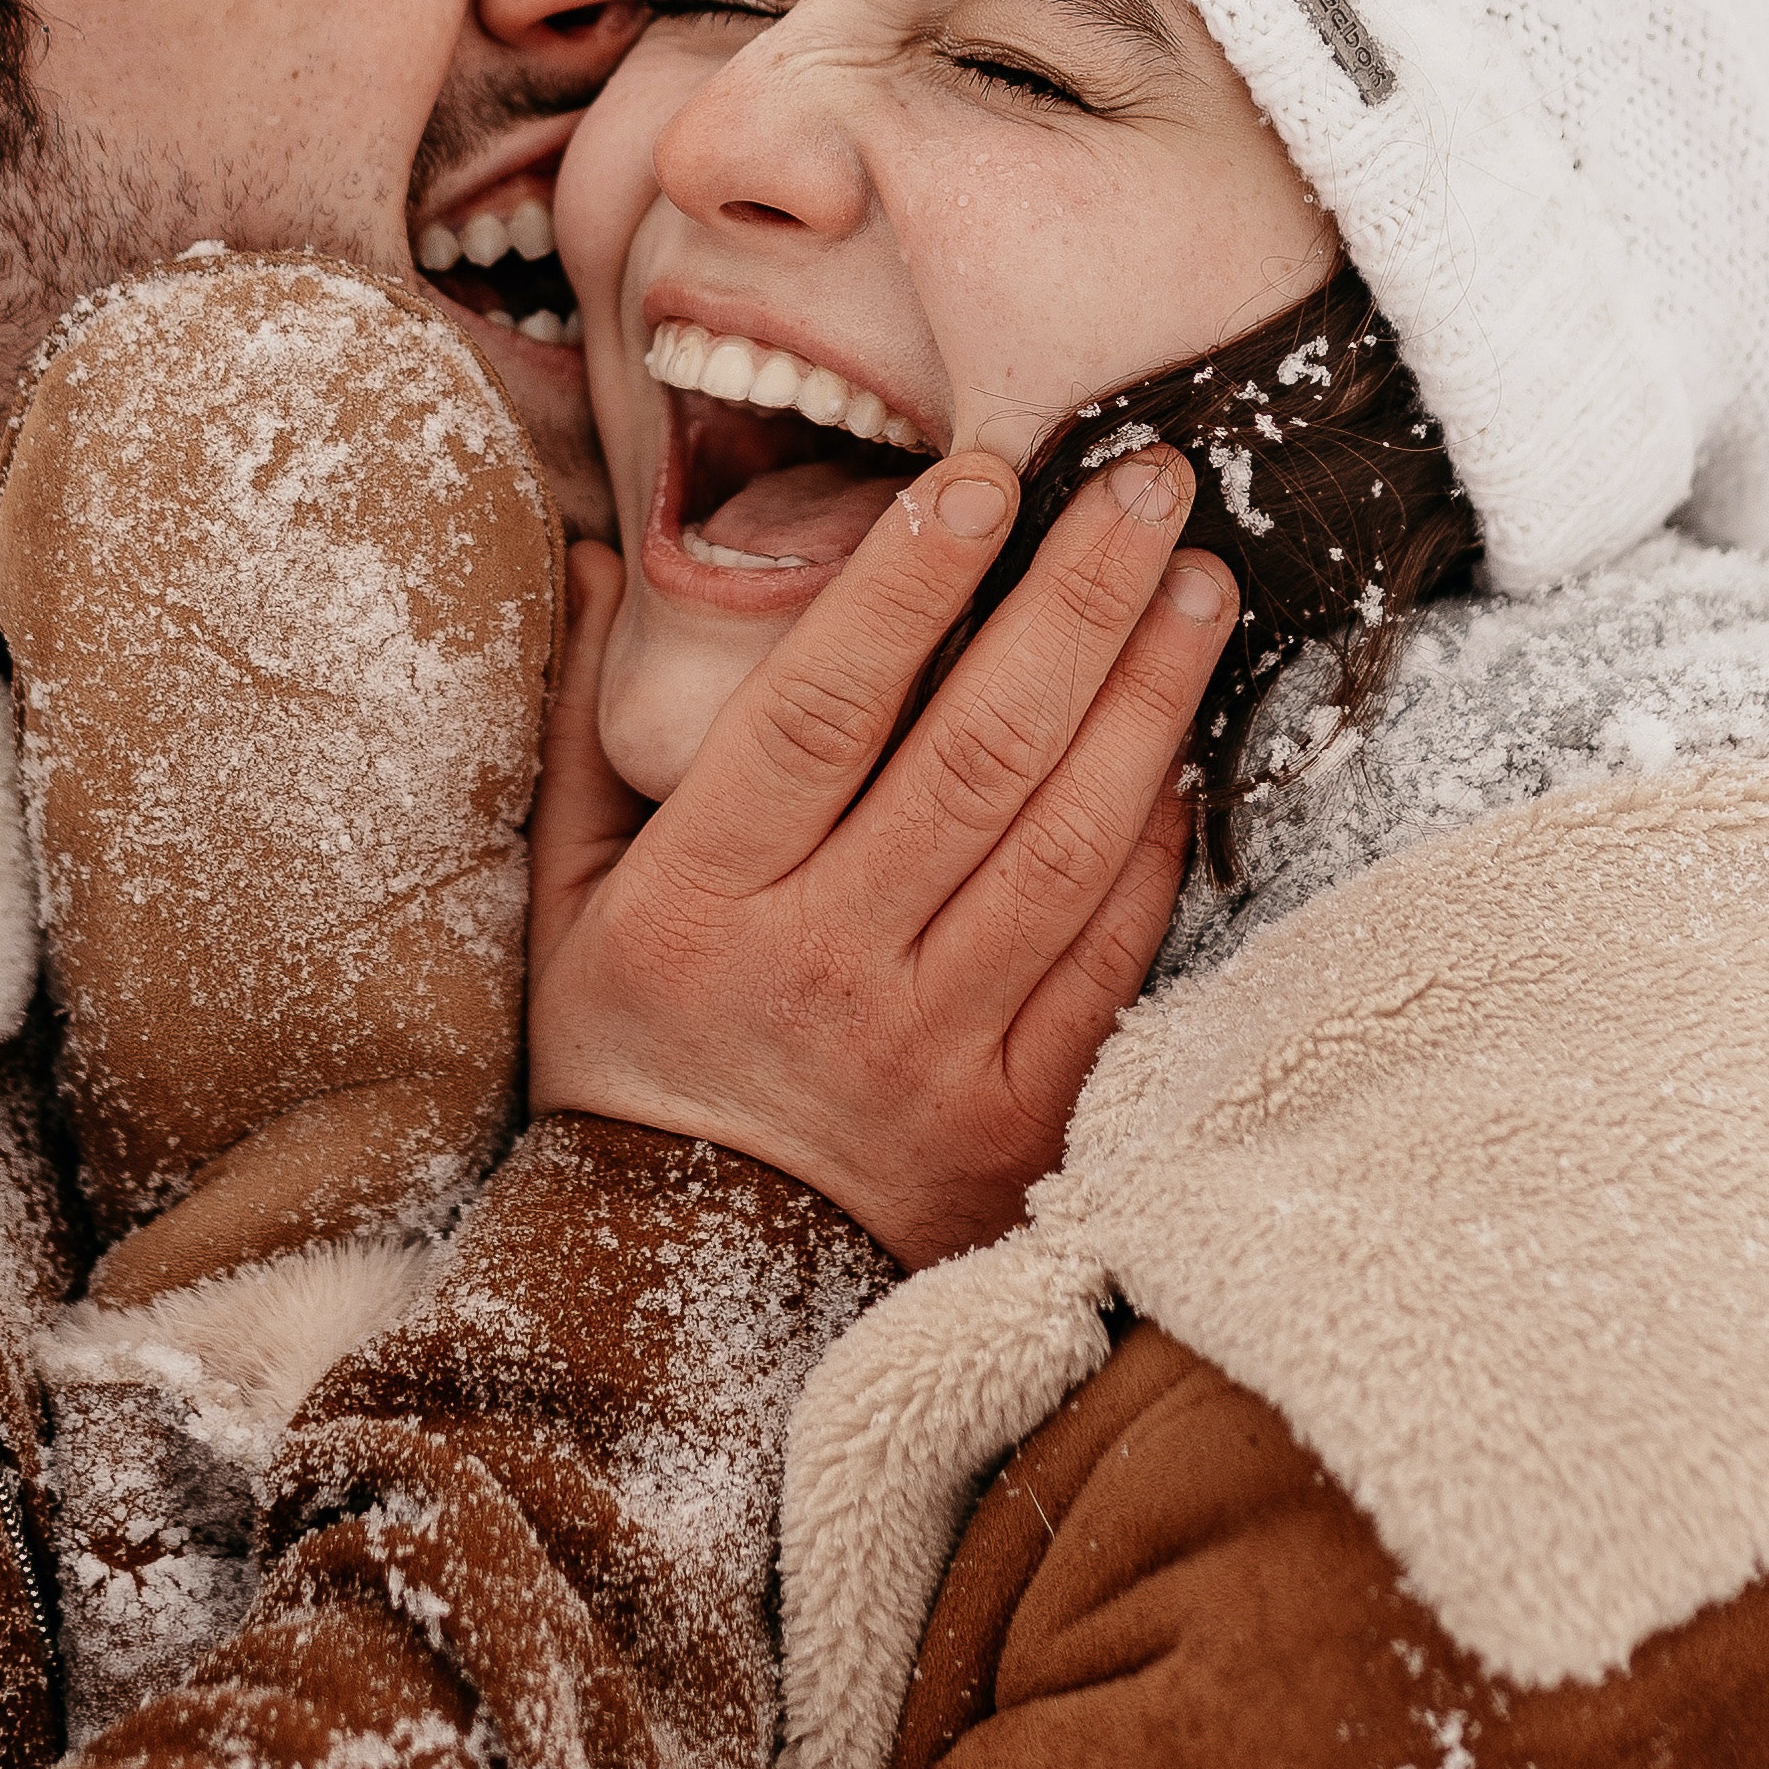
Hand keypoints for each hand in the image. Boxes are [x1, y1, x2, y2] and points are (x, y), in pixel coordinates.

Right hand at [525, 455, 1232, 1266]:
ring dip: (1149, 697)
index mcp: (707, 901)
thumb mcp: (568, 902)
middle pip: (977, 752)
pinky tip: (1183, 747)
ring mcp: (937, 1045)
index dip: (906, 588)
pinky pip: (1110, 956)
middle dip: (1078, 601)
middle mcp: (829, 964)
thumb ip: (588, 730)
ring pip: (1067, 840)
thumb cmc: (628, 1062)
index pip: (822, 712)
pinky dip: (1156, 844)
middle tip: (1151, 486)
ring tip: (1201, 586)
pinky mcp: (1023, 1113)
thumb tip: (594, 555)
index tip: (982, 480)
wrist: (688, 1287)